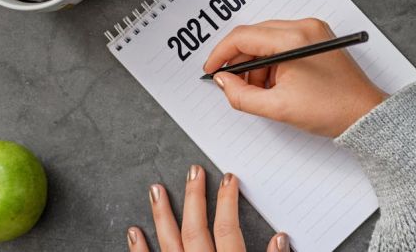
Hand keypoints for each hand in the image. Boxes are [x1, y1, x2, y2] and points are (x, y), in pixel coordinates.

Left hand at [127, 166, 287, 251]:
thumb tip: (281, 238)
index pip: (228, 229)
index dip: (228, 201)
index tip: (229, 179)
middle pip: (195, 228)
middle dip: (194, 197)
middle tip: (193, 171)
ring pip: (169, 241)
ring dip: (162, 214)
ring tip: (156, 190)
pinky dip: (139, 248)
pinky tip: (134, 231)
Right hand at [203, 18, 386, 137]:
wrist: (366, 115)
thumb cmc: (332, 110)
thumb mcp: (278, 108)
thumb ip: (242, 95)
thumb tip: (223, 81)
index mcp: (294, 38)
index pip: (244, 36)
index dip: (221, 54)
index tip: (211, 70)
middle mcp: (304, 27)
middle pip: (255, 36)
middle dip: (240, 62)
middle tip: (232, 85)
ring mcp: (313, 31)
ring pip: (267, 41)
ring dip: (256, 65)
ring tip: (260, 92)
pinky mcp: (317, 40)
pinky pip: (283, 45)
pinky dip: (272, 64)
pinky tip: (274, 85)